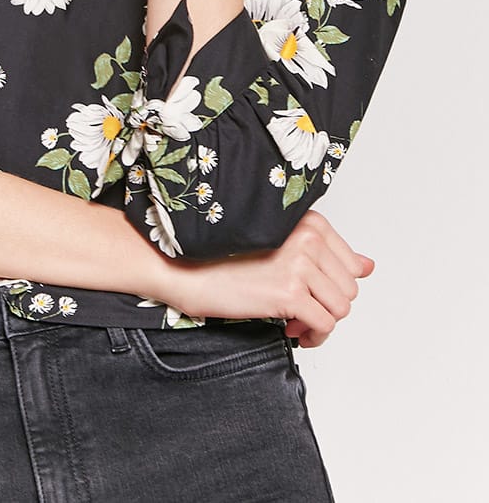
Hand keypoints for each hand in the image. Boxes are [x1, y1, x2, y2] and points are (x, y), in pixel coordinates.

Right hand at [163, 210, 374, 347]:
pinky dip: (314, 335)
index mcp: (308, 220)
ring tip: (294, 320)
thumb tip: (368, 266)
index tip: (311, 291)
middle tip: (298, 310)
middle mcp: (308, 237)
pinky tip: (290, 329)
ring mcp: (300, 263)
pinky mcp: (290, 292)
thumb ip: (328, 254)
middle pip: (348, 288)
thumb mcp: (282, 247)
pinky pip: (325, 324)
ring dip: (320, 322)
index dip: (332, 285)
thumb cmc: (227, 258)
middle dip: (326, 306)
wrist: (188, 270)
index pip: (351, 263)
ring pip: (341, 308)